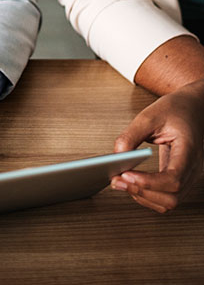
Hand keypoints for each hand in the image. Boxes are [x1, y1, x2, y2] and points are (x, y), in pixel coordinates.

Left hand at [111, 79, 203, 212]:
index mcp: (189, 150)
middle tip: (117, 180)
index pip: (173, 179)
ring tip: (121, 183)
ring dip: (142, 197)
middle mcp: (193, 168)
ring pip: (169, 203)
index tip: (125, 174)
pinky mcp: (180, 178)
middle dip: (141, 192)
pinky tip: (132, 184)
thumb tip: (116, 157)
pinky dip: (147, 197)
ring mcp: (189, 176)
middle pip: (171, 197)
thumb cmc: (175, 110)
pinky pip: (166, 198)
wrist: (192, 108)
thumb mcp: (148, 116)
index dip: (147, 182)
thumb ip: (130, 136)